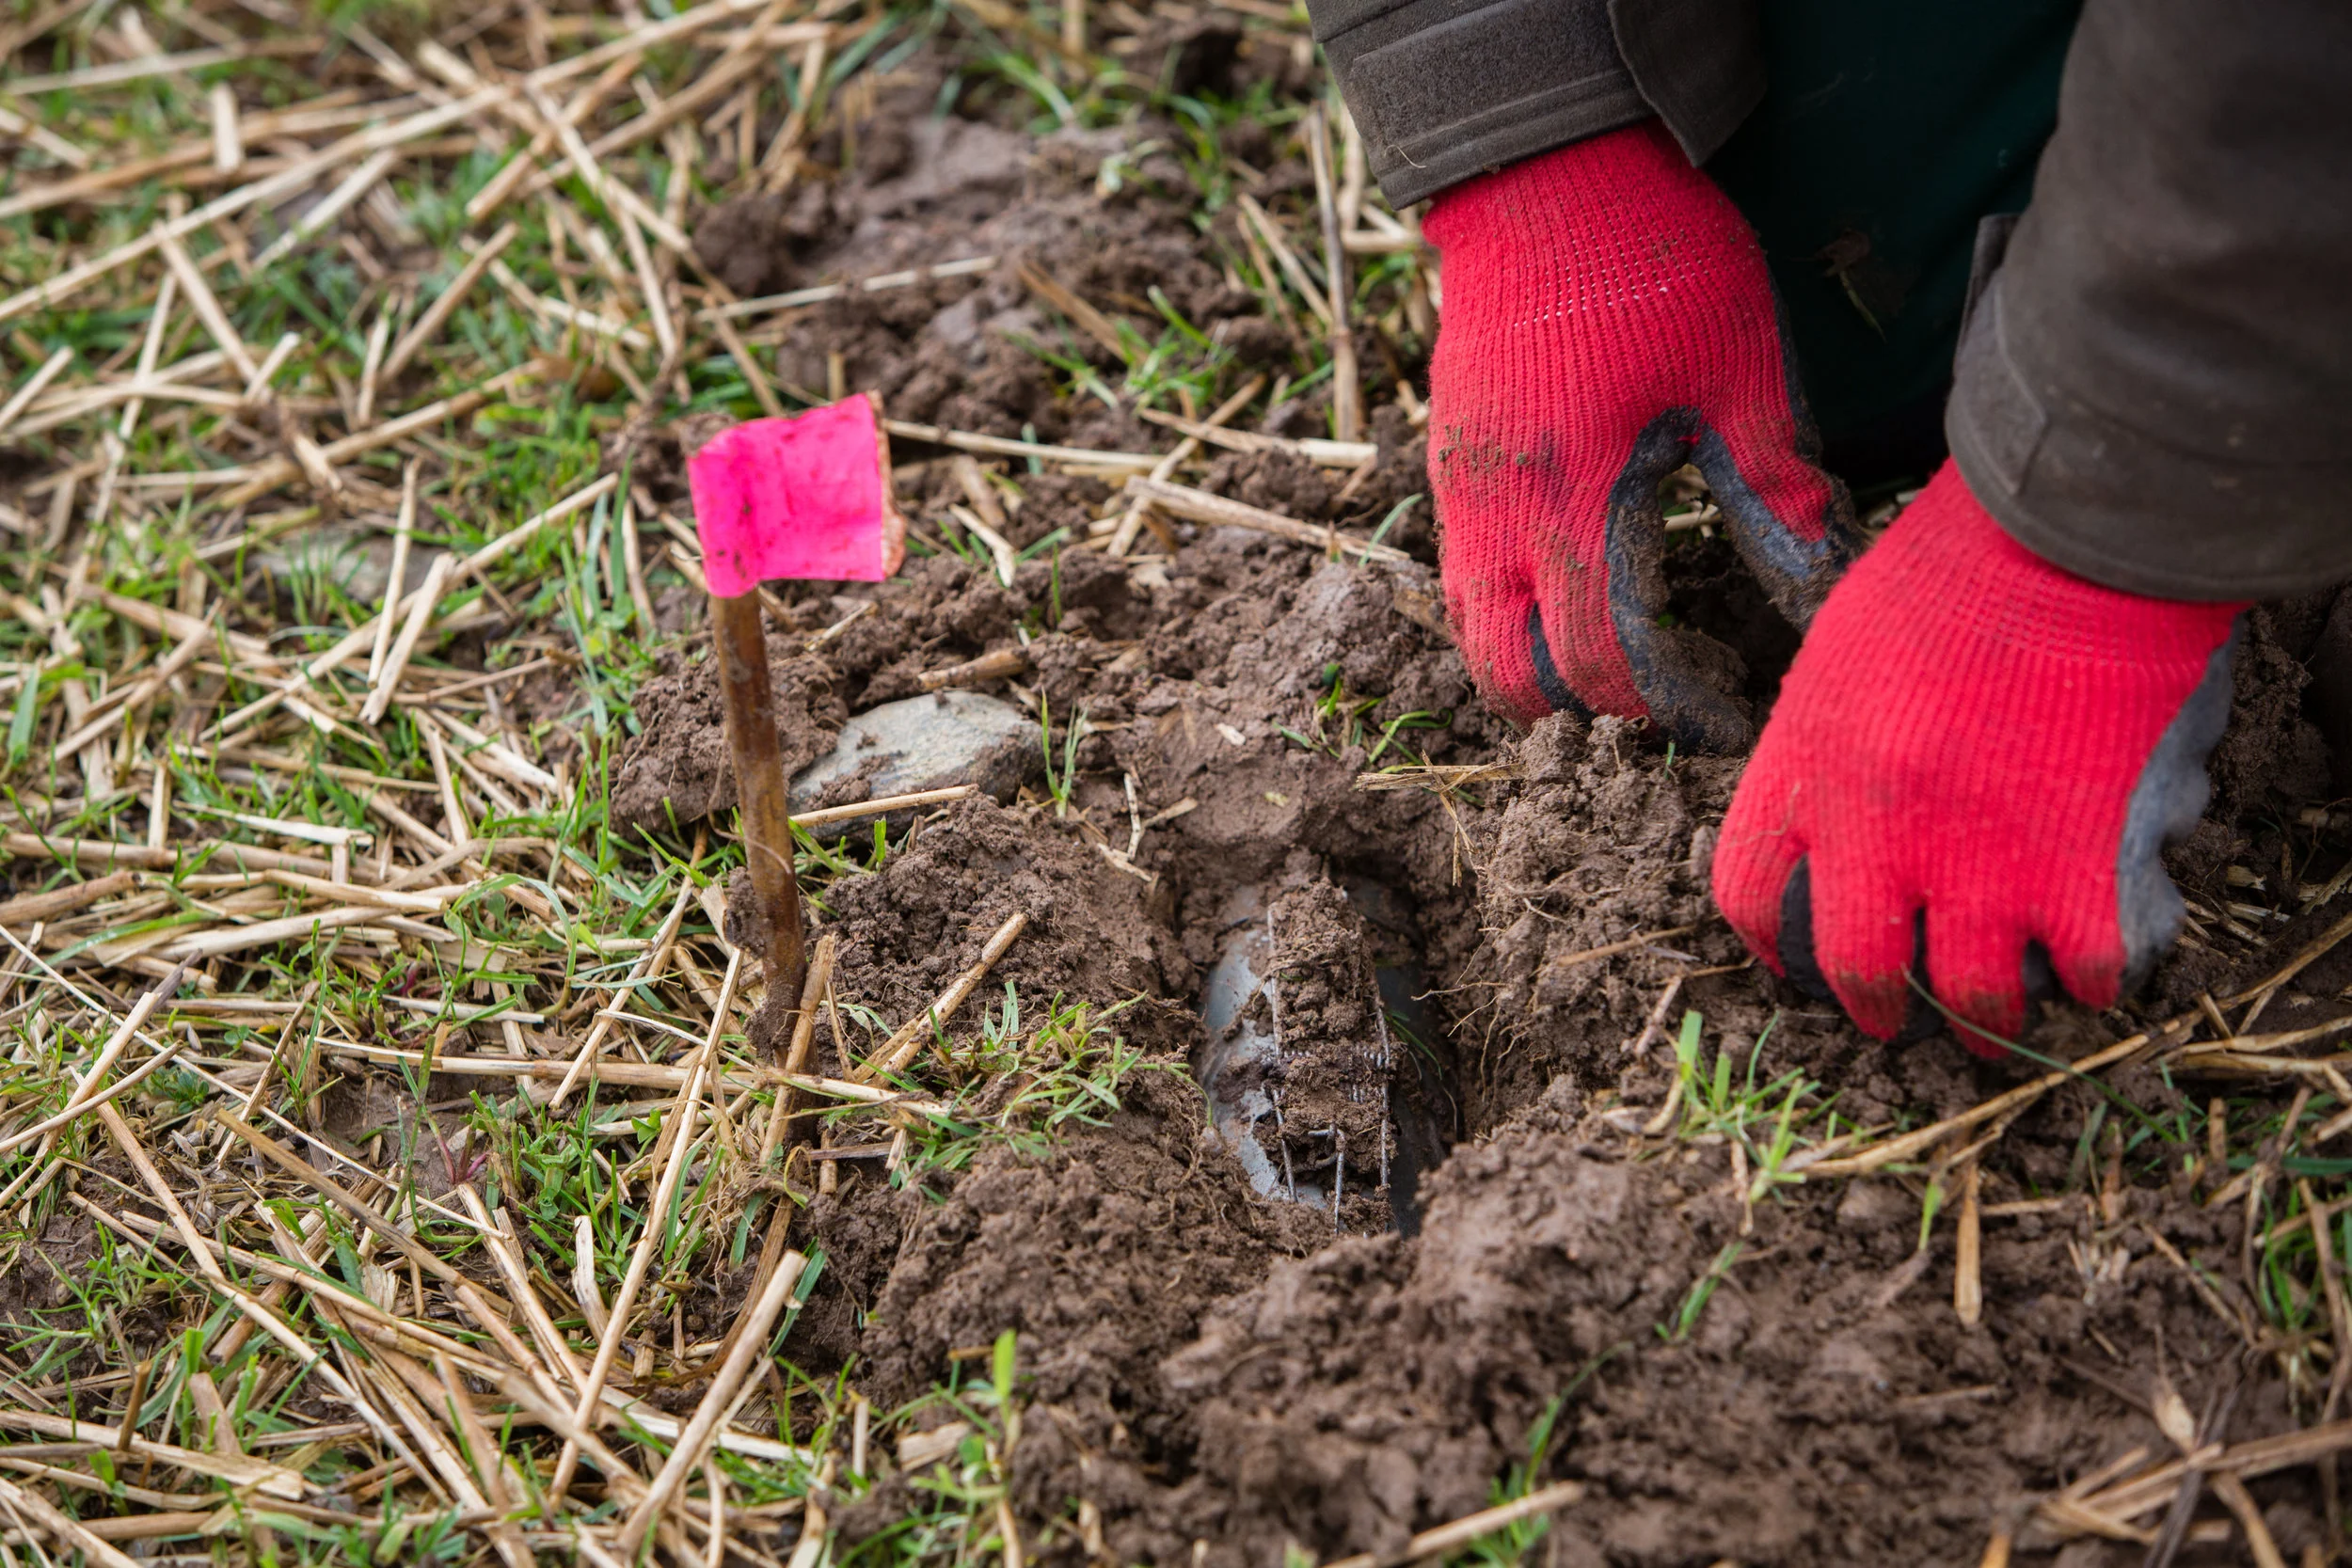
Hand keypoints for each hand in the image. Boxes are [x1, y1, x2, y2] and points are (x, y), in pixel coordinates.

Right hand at [1425, 120, 1855, 750]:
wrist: (1546, 176)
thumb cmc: (1654, 263)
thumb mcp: (1744, 375)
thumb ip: (1776, 495)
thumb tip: (1824, 589)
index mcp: (1580, 494)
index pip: (1608, 659)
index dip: (1673, 706)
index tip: (1730, 709)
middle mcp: (1499, 511)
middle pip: (1513, 677)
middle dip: (1588, 710)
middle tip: (1665, 692)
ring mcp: (1460, 492)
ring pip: (1471, 636)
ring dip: (1536, 666)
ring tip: (1617, 649)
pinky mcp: (1449, 466)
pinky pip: (1460, 580)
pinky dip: (1508, 613)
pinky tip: (1575, 579)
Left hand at [1711, 461, 2244, 1050]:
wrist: (2068, 539)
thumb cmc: (1953, 568)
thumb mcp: (1840, 651)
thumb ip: (1825, 739)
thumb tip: (1831, 802)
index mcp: (1804, 770)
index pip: (1745, 889)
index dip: (1766, 941)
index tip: (1790, 961)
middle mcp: (1876, 831)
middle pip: (1854, 967)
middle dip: (1877, 1010)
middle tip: (1898, 1025)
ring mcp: (1979, 859)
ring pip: (1973, 994)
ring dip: (1986, 1024)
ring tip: (1999, 1030)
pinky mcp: (2081, 867)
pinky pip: (2086, 968)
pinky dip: (2092, 982)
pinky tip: (2093, 972)